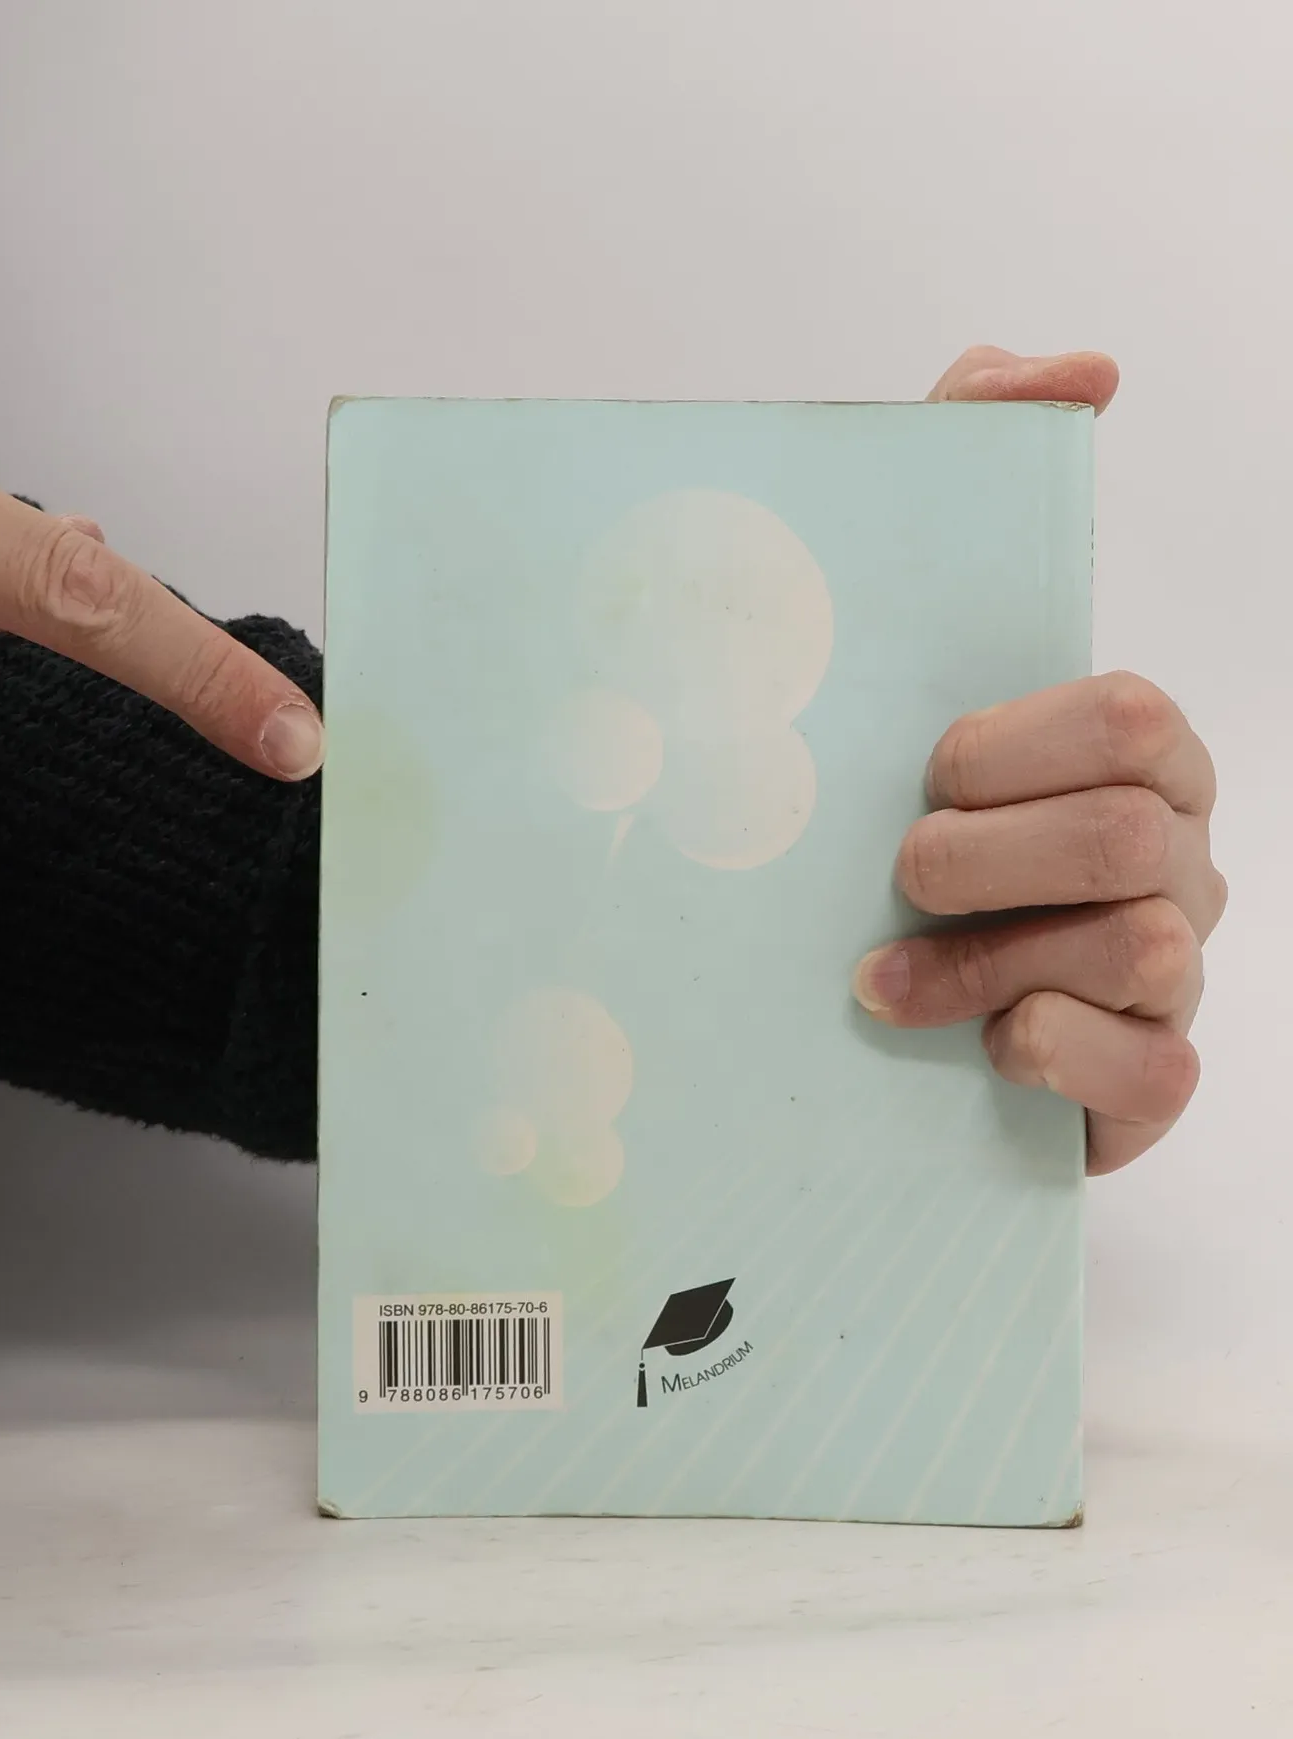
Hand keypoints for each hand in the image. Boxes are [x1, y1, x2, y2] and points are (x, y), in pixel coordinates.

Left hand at [851, 346, 1223, 1173]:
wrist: (859, 1003)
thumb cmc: (894, 811)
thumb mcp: (904, 633)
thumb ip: (975, 460)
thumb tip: (1079, 365)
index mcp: (1131, 752)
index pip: (1123, 711)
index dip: (1007, 743)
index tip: (923, 770)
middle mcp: (1173, 853)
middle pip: (1128, 828)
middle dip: (982, 855)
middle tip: (893, 873)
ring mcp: (1172, 971)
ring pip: (1141, 947)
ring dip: (984, 960)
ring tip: (880, 980)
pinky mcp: (1146, 1080)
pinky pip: (1158, 1071)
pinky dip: (1056, 1053)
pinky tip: (982, 1047)